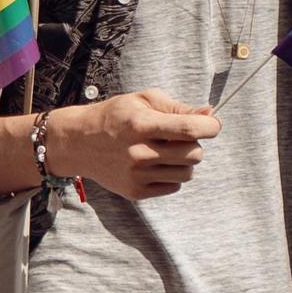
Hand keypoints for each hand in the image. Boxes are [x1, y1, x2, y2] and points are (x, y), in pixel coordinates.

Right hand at [47, 89, 219, 202]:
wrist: (79, 143)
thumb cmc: (116, 116)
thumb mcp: (143, 100)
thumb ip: (178, 108)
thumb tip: (210, 114)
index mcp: (142, 124)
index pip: (190, 129)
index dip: (211, 126)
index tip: (212, 125)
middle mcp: (139, 152)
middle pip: (195, 154)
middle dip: (195, 144)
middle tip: (180, 138)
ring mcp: (137, 175)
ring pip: (187, 173)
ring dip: (184, 162)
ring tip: (167, 151)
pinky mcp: (135, 191)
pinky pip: (173, 186)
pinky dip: (171, 175)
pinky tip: (156, 164)